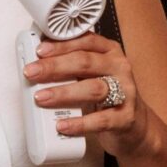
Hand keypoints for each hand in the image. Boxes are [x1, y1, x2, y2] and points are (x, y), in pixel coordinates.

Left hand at [25, 34, 156, 157]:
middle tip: (32, 72)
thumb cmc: (108, 94)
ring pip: (93, 89)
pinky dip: (79, 123)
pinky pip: (101, 120)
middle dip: (55, 66)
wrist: (134, 124)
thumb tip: (38, 63)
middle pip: (86, 62)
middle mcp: (119, 68)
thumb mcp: (94, 73)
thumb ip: (72, 66)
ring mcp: (125, 92)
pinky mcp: (125, 117)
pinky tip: (62, 125)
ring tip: (41, 98)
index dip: (62, 45)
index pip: (86, 42)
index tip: (40, 51)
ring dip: (64, 93)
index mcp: (110, 52)